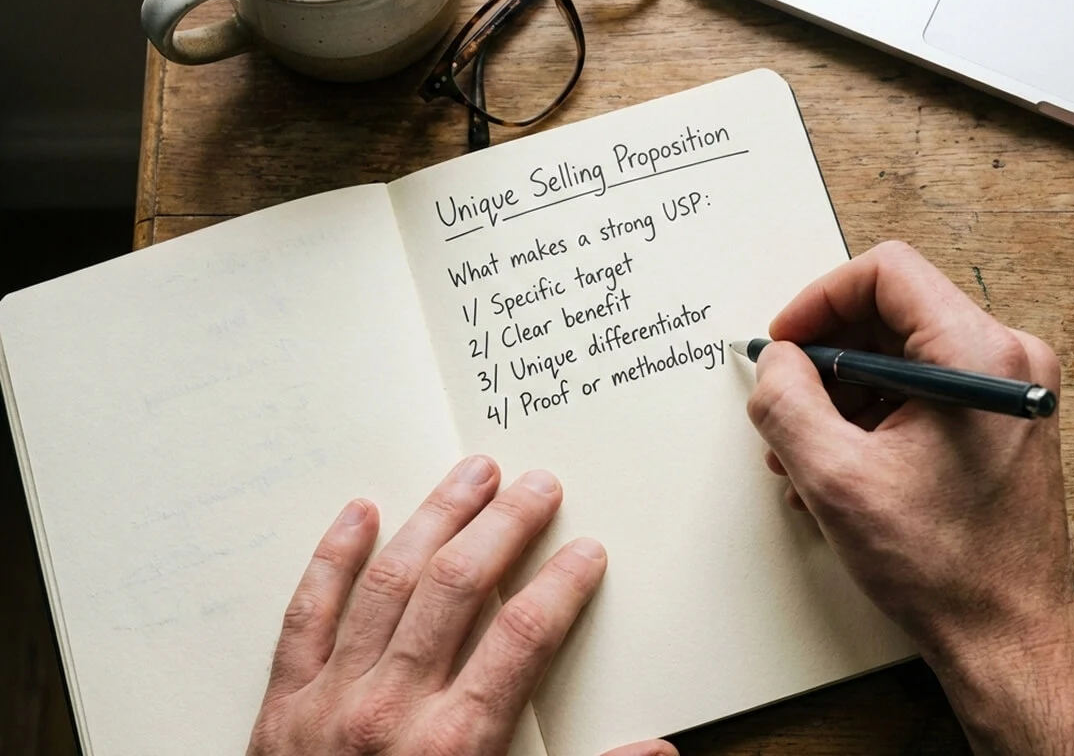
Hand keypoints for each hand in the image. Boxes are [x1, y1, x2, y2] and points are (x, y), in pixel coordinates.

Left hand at [247, 457, 676, 755]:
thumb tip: (660, 753)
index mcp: (459, 744)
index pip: (525, 635)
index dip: (563, 584)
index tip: (586, 551)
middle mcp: (395, 708)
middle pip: (459, 588)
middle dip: (505, 526)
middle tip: (537, 485)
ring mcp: (332, 699)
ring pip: (389, 582)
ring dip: (435, 518)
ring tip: (471, 474)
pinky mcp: (284, 704)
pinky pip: (307, 613)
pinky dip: (332, 558)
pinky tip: (360, 513)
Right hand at [748, 241, 1073, 753]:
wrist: (1007, 634)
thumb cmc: (944, 566)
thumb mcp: (835, 478)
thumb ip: (787, 402)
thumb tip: (776, 362)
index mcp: (978, 357)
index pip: (886, 273)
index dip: (819, 300)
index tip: (785, 343)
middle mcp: (1005, 361)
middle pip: (890, 314)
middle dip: (825, 358)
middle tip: (786, 403)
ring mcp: (1006, 392)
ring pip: (899, 355)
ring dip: (840, 394)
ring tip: (803, 450)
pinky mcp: (997, 421)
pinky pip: (918, 390)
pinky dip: (870, 416)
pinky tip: (837, 465)